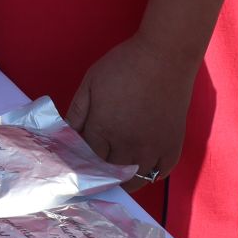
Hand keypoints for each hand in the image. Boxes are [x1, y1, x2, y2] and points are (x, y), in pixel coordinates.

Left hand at [65, 33, 196, 186]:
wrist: (165, 56)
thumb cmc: (124, 64)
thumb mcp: (91, 82)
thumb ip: (77, 111)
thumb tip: (65, 135)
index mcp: (103, 129)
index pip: (87, 160)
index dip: (82, 162)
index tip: (79, 162)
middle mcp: (127, 145)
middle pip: (109, 174)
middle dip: (100, 175)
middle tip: (97, 172)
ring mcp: (152, 149)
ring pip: (135, 181)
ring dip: (124, 181)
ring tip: (118, 176)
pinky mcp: (173, 146)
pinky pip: (162, 174)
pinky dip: (152, 175)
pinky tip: (143, 168)